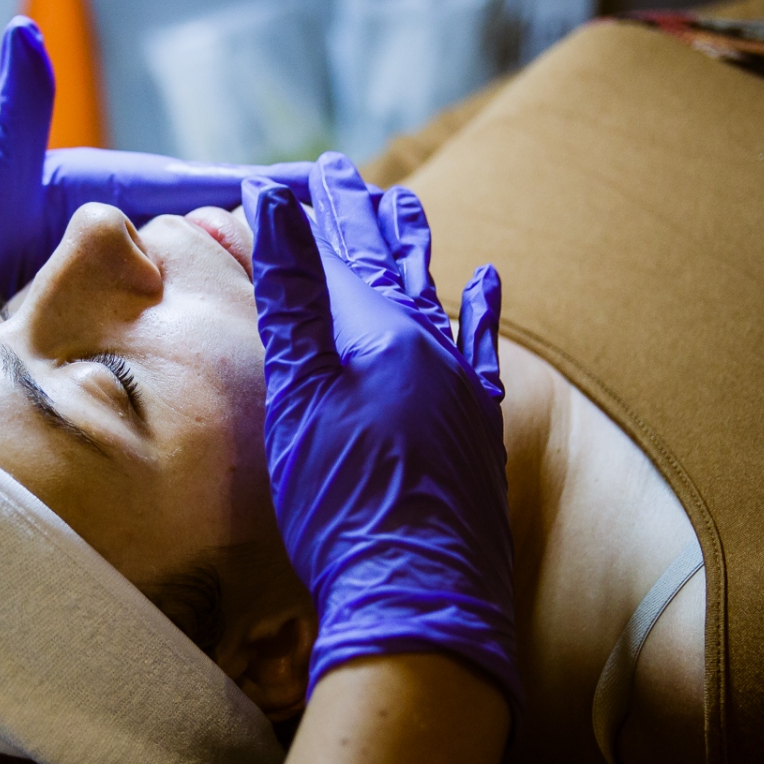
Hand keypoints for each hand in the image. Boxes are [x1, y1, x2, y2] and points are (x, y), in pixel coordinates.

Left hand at [0, 16, 315, 367]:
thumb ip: (16, 119)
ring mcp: (124, 279)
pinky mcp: (114, 319)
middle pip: (223, 234)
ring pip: (208, 281)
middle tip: (355, 258)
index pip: (208, 187)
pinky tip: (255, 347)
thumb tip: (26, 33)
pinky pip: (178, 320)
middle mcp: (128, 231)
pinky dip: (220, 325)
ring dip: (261, 289)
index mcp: (113, 192)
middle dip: (285, 241)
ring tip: (327, 308)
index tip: (333, 191)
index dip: (269, 191)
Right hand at [242, 153, 519, 713]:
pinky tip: (488, 284)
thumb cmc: (342, 500)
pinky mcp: (478, 426)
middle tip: (352, 176)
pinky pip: (482, 349)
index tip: (313, 168)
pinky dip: (481, 312)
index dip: (328, 208)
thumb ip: (291, 297)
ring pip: (436, 297)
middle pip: (394, 264)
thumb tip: (275, 203)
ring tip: (406, 208)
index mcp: (384, 334)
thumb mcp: (298, 395)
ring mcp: (462, 386)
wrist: (417, 596)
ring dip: (416, 252)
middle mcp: (434, 348)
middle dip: (367, 217)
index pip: (350, 250)